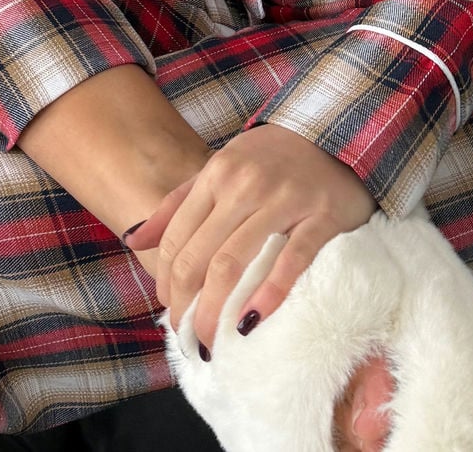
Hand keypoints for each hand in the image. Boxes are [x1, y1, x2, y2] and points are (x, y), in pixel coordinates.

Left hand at [123, 122, 377, 354]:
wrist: (336, 132)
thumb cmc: (273, 157)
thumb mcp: (221, 167)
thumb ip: (179, 202)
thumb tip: (135, 240)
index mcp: (218, 174)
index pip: (178, 238)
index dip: (167, 281)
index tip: (169, 311)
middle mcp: (245, 185)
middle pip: (200, 256)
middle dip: (186, 305)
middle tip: (187, 337)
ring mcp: (284, 199)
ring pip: (234, 262)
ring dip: (215, 309)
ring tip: (211, 341)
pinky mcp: (321, 215)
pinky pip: (291, 261)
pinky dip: (269, 294)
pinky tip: (251, 321)